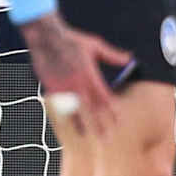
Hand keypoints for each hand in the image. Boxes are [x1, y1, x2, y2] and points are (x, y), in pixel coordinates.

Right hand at [19, 12, 133, 137]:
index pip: (104, 98)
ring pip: (74, 111)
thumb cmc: (71, 40)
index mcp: (90, 75)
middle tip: (106, 138)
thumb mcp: (94, 45)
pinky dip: (64, 115)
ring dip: (80, 124)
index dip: (111, 111)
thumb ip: (112, 55)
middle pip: (91, 109)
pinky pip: (59, 105)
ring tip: (86, 136)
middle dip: (99, 124)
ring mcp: (63, 87)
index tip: (117, 121)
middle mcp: (77, 84)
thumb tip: (129, 59)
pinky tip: (67, 123)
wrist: (46, 37)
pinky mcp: (50, 87)